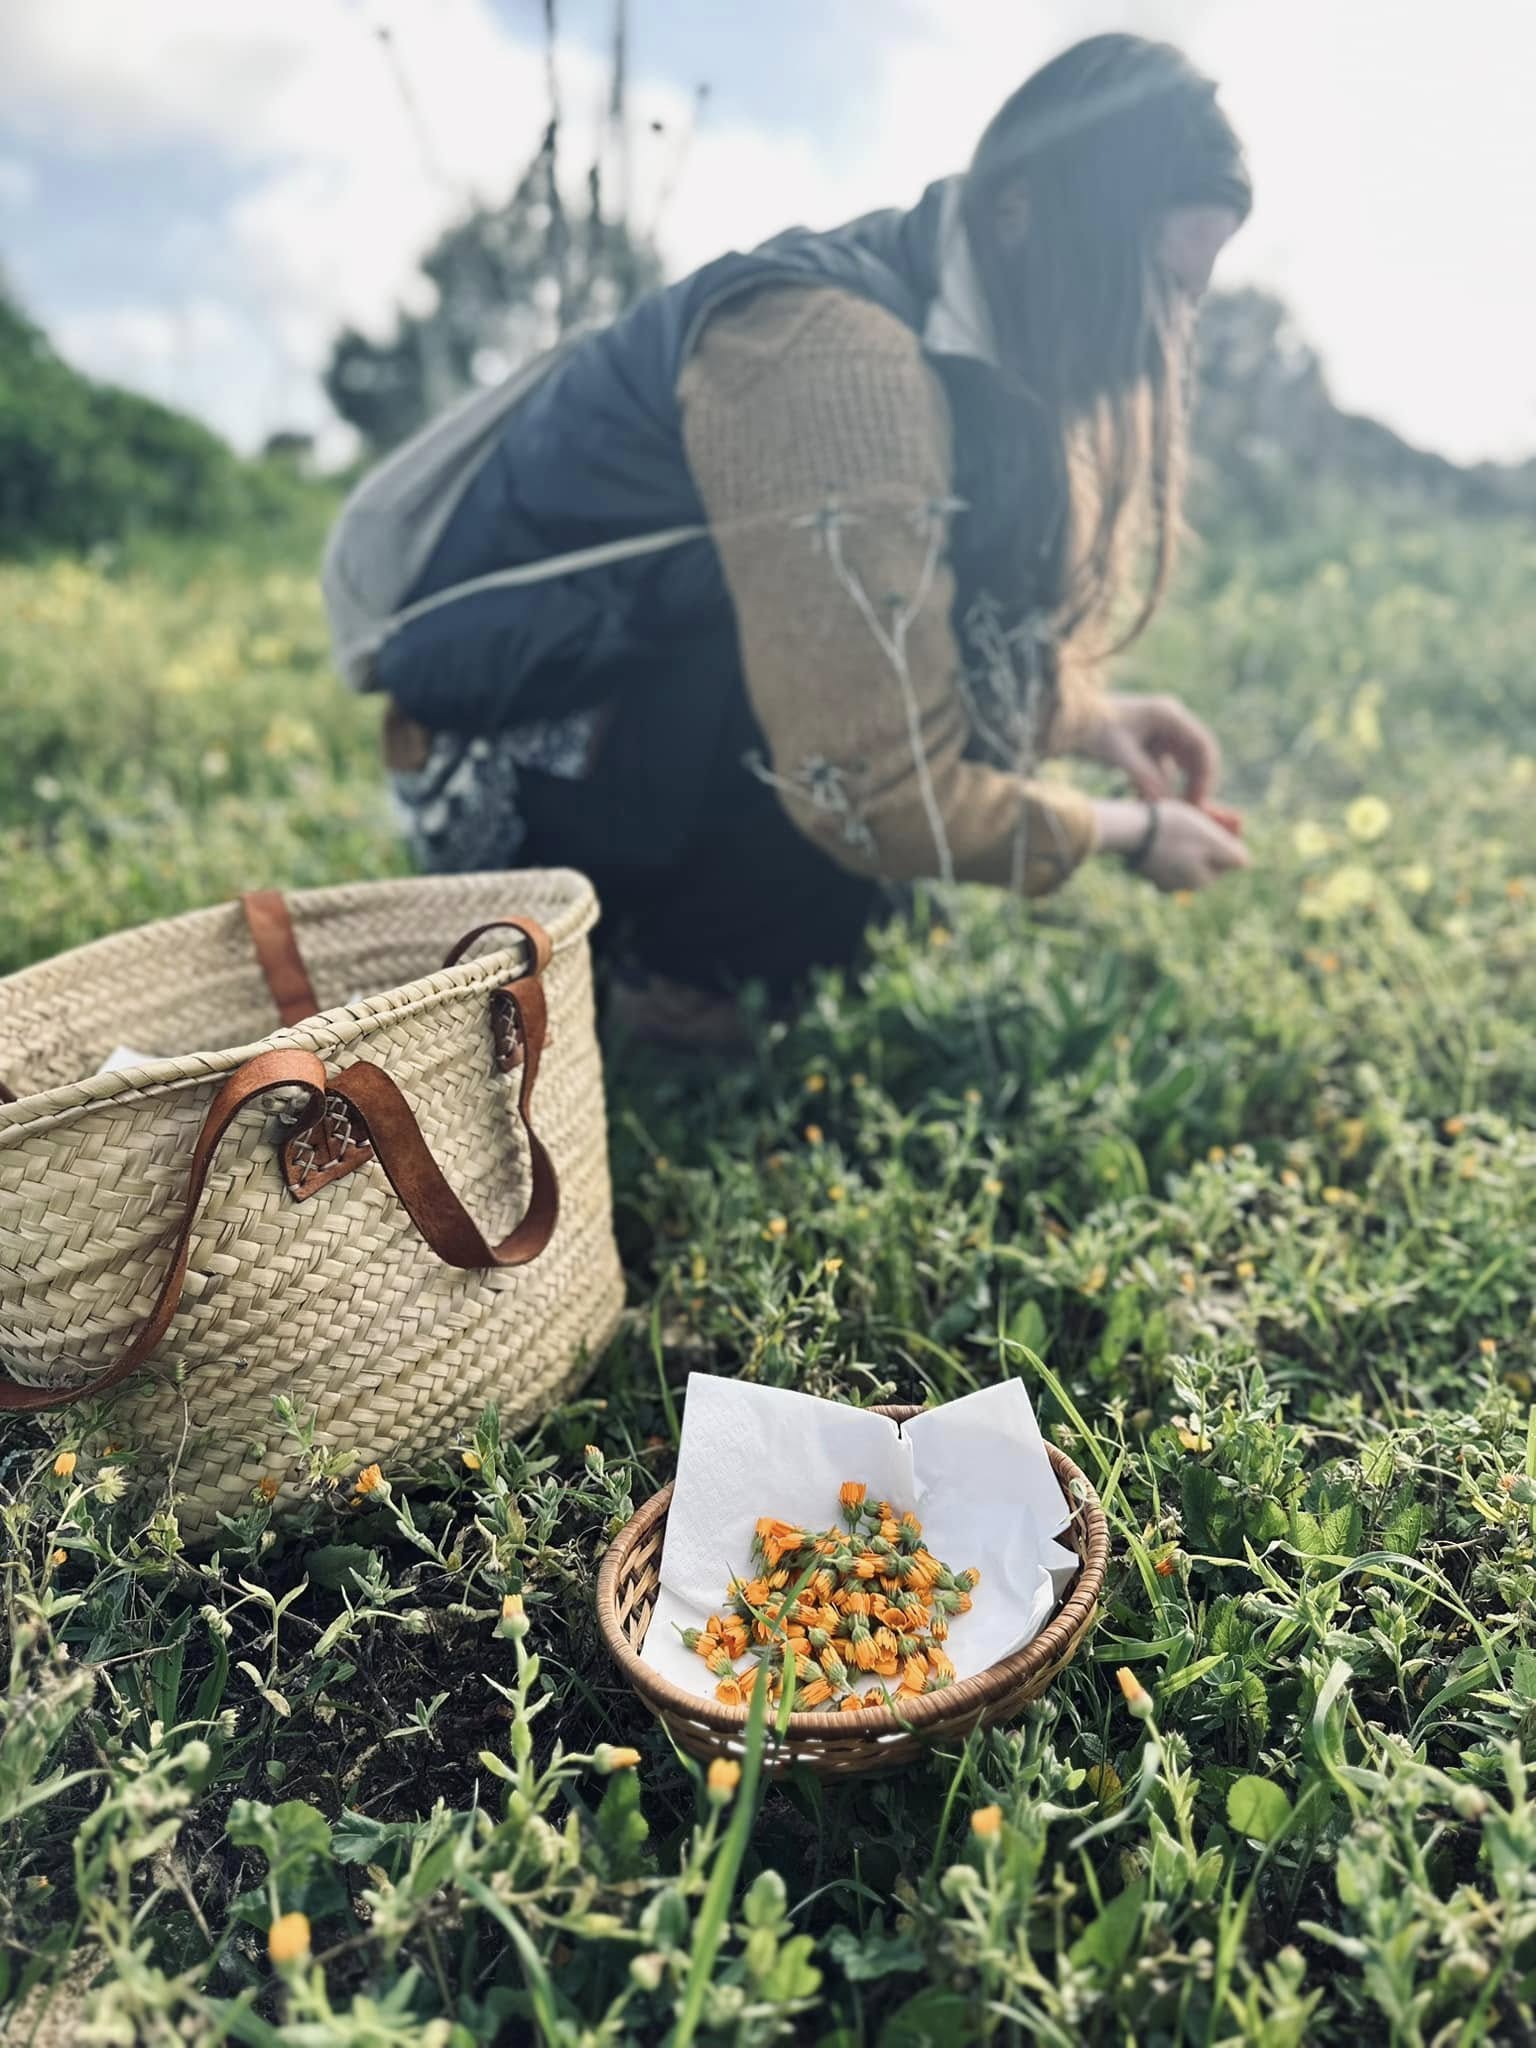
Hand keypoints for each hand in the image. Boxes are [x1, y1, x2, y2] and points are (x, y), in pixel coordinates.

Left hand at [1076, 692, 1220, 804]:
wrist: (1065, 722)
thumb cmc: (1092, 730)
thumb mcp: (1121, 756)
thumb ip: (1147, 780)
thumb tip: (1169, 807)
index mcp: (1169, 714)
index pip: (1202, 746)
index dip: (1206, 775)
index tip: (1199, 801)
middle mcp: (1169, 721)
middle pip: (1195, 757)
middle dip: (1194, 785)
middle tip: (1189, 812)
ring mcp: (1159, 733)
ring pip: (1179, 767)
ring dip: (1173, 790)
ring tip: (1165, 813)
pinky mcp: (1147, 745)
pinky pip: (1161, 770)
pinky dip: (1156, 787)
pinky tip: (1145, 805)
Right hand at [1092, 797, 1250, 892]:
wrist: (1130, 829)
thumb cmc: (1174, 830)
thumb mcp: (1211, 840)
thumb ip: (1233, 855)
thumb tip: (1245, 863)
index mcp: (1202, 881)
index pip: (1228, 860)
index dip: (1229, 836)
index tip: (1223, 816)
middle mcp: (1183, 886)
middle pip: (1208, 858)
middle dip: (1210, 836)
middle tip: (1206, 811)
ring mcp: (1162, 878)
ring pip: (1188, 854)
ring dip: (1192, 836)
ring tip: (1186, 815)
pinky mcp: (1146, 868)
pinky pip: (1167, 853)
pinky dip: (1171, 839)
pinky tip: (1166, 823)